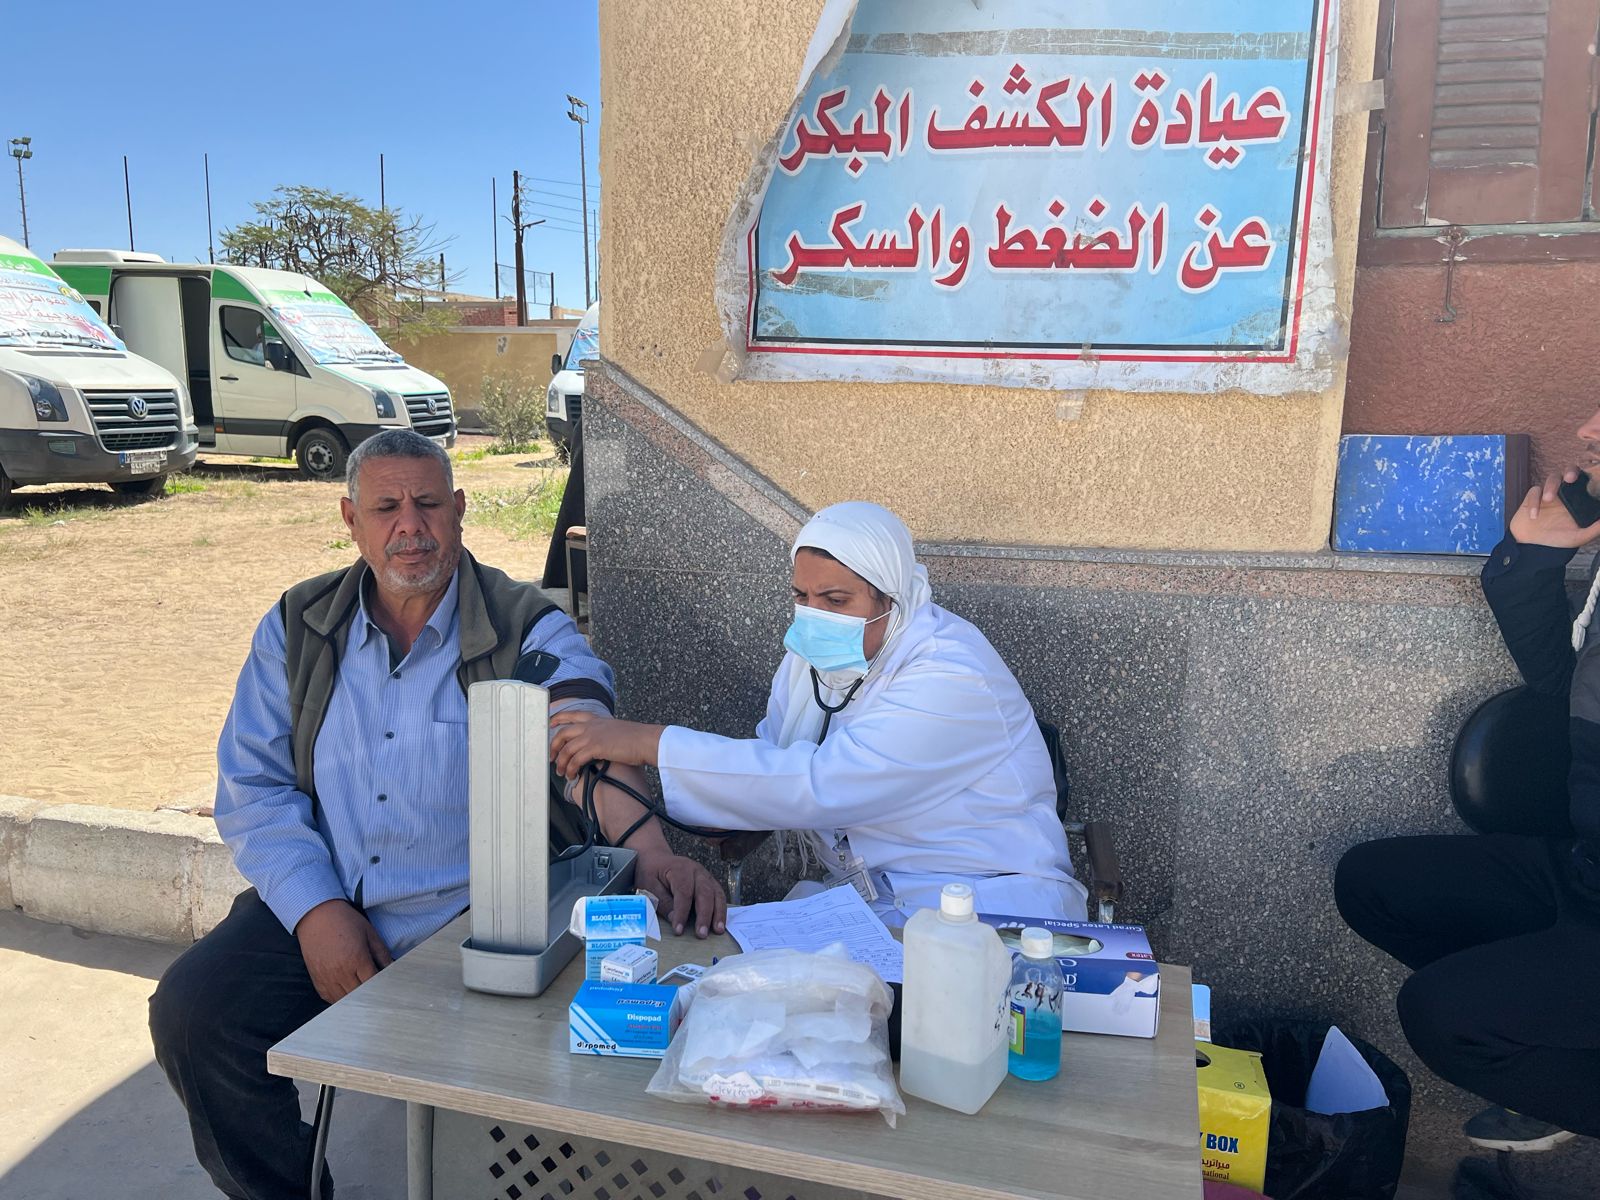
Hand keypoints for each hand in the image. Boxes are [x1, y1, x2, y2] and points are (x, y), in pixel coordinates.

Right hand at [295, 898, 392, 1003]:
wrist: (316, 915)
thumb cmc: (344, 921)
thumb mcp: (369, 933)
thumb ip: (382, 953)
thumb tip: (392, 968)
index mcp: (357, 959)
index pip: (374, 983)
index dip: (382, 985)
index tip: (387, 984)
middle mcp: (341, 972)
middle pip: (360, 994)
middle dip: (370, 992)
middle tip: (376, 987)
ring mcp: (327, 978)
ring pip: (346, 1000)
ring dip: (356, 997)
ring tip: (362, 988)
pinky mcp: (318, 980)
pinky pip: (331, 999)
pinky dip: (341, 999)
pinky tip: (347, 991)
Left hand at [549, 711, 663, 778]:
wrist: (645, 740)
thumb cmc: (636, 738)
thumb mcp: (616, 730)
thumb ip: (604, 734)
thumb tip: (598, 745)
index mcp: (596, 719)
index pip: (572, 715)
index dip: (558, 718)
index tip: (550, 724)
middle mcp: (591, 725)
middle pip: (563, 733)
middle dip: (553, 746)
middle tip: (551, 758)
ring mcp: (592, 735)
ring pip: (567, 749)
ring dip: (561, 763)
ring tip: (562, 773)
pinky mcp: (595, 747)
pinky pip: (575, 760)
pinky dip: (571, 769)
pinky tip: (572, 775)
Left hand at [635, 849, 726, 938]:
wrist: (657, 858)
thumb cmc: (652, 872)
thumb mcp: (649, 885)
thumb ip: (662, 901)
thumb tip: (674, 918)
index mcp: (679, 869)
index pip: (683, 893)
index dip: (682, 913)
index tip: (679, 930)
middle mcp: (696, 871)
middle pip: (704, 893)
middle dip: (704, 915)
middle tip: (702, 934)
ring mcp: (705, 875)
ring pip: (716, 894)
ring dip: (718, 913)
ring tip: (718, 930)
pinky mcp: (710, 882)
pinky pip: (719, 895)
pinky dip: (721, 909)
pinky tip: (720, 923)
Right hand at [1509, 472, 1599, 548]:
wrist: (1533, 546)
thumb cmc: (1558, 540)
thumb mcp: (1579, 537)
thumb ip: (1594, 529)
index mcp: (1578, 499)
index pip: (1586, 481)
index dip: (1588, 475)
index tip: (1590, 477)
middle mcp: (1565, 493)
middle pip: (1569, 472)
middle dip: (1570, 471)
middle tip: (1570, 478)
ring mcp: (1549, 494)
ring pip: (1552, 478)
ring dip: (1550, 486)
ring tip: (1547, 499)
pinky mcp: (1533, 497)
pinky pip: (1534, 492)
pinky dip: (1533, 502)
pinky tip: (1534, 516)